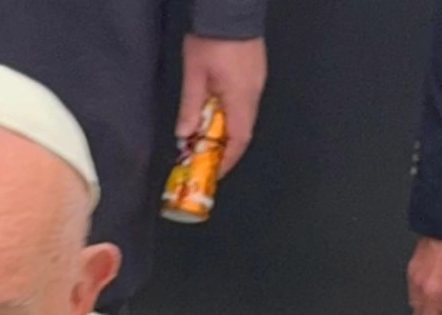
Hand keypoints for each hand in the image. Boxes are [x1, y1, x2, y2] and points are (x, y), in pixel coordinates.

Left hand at [177, 36, 266, 176]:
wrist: (230, 7)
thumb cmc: (211, 40)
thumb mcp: (194, 75)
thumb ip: (190, 107)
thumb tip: (184, 136)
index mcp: (240, 97)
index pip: (238, 140)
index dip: (226, 160)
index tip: (212, 172)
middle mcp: (254, 93)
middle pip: (243, 131)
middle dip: (224, 148)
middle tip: (205, 156)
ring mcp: (258, 82)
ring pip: (244, 117)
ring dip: (227, 131)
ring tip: (206, 136)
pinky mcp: (256, 72)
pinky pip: (245, 102)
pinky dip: (231, 115)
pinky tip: (216, 113)